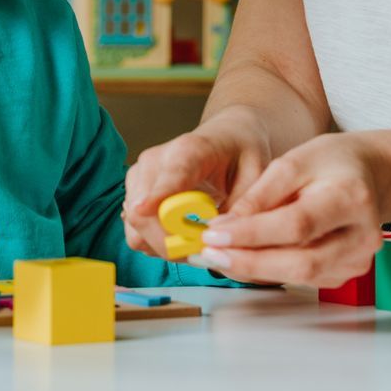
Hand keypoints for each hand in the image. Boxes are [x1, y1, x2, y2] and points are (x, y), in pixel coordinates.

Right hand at [121, 107, 272, 260]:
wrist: (227, 136)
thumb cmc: (242, 152)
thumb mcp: (256, 175)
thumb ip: (241, 208)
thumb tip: (221, 241)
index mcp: (189, 151)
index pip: (168, 176)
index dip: (154, 196)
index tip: (142, 211)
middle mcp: (155, 161)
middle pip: (143, 213)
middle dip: (172, 245)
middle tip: (205, 254)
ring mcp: (140, 176)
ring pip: (135, 228)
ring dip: (164, 247)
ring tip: (196, 244)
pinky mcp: (135, 191)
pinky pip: (136, 231)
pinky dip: (157, 243)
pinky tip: (182, 237)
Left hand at [192, 131, 390, 286]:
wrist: (370, 175)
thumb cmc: (331, 163)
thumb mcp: (294, 161)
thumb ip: (261, 193)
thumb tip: (227, 226)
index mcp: (351, 197)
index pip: (296, 224)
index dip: (252, 233)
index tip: (214, 234)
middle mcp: (362, 236)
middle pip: (301, 262)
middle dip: (249, 261)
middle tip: (210, 253)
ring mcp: (356, 260)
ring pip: (300, 277)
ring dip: (254, 270)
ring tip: (218, 256)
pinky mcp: (345, 273)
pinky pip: (302, 279)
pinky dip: (269, 272)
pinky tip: (244, 259)